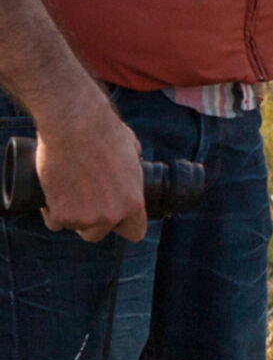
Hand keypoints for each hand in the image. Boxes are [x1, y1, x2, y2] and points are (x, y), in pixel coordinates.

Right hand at [36, 89, 146, 241]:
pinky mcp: (60, 214)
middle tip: (83, 203)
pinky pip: (54, 222)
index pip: (134, 232)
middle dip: (90, 222)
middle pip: (98, 234)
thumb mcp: (133, 151)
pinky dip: (50, 212)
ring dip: (69, 215)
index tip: (114, 219)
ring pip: (74, 227)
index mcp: (134, 202)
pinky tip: (50, 200)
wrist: (73, 125)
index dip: (123, 226)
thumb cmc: (104, 132)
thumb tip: (132, 167)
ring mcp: (85, 217)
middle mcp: (112, 215)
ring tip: (66, 192)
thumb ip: (133, 168)